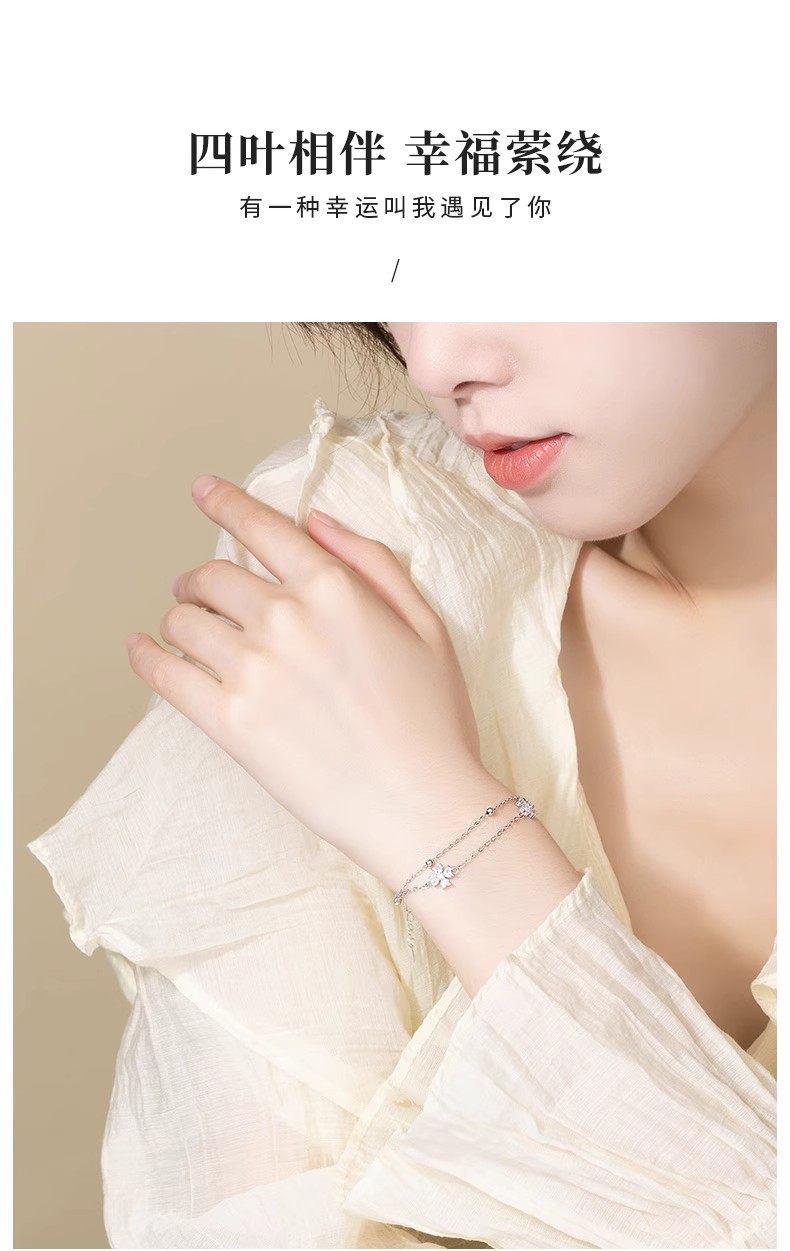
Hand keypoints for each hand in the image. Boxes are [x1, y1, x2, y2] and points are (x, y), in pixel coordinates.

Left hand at [125, 474, 498, 885]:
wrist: (422, 804)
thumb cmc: (433, 719)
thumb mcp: (426, 624)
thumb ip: (371, 562)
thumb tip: (316, 522)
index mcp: (334, 588)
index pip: (261, 527)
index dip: (224, 502)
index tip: (201, 490)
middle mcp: (286, 619)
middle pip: (211, 576)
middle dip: (201, 580)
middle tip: (202, 594)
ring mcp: (252, 671)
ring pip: (183, 622)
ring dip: (181, 619)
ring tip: (191, 633)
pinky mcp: (229, 723)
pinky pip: (163, 674)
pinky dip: (145, 657)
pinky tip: (141, 650)